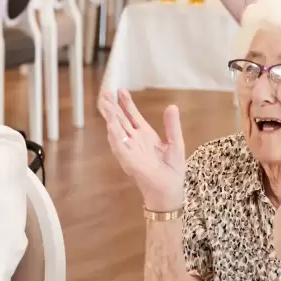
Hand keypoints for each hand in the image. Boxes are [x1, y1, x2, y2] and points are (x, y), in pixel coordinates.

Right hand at [96, 90, 185, 211]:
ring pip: (117, 130)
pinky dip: (114, 136)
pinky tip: (110, 125)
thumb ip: (172, 126)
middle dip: (113, 107)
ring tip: (105, 104)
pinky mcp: (128, 160)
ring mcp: (130, 150)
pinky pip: (119, 147)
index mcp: (145, 135)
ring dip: (110, 118)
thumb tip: (172, 106)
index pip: (132, 115)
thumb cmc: (172, 169)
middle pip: (121, 120)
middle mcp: (135, 140)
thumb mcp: (175, 143)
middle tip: (107, 92)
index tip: (120, 90)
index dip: (126, 103)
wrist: (169, 190)